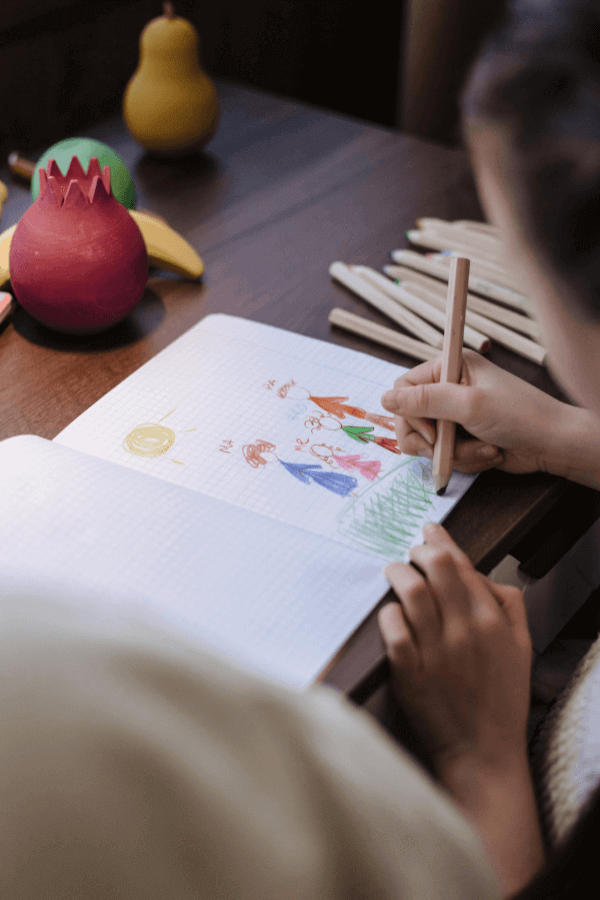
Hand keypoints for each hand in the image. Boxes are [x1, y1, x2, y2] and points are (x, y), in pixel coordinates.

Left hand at [378, 522, 531, 778]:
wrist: (484, 753)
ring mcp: (436, 653)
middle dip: (417, 551)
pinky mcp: (411, 675)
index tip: (428, 530)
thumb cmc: (501, 698)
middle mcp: (464, 631)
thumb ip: (509, 605)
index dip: (440, 540)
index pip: (462, 564)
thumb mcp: (521, 647)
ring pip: (411, 592)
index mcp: (491, 621)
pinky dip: (388, 615)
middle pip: (436, 567)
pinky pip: (393, 632)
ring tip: (393, 574)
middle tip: (409, 554)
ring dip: (397, 574)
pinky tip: (389, 612)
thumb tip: (484, 574)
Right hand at [381, 350, 581, 476]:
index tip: (431, 431)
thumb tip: (385, 398)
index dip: (409, 413)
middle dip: (430, 440)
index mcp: (449, 368)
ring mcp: (455, 416)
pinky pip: (445, 456)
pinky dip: (465, 460)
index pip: (404, 387)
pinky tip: (489, 454)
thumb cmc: (519, 415)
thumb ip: (424, 401)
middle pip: (409, 418)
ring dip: (453, 453)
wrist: (553, 445)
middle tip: (445, 447)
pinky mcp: (463, 439)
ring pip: (427, 443)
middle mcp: (449, 389)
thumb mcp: (469, 405)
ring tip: (482, 448)